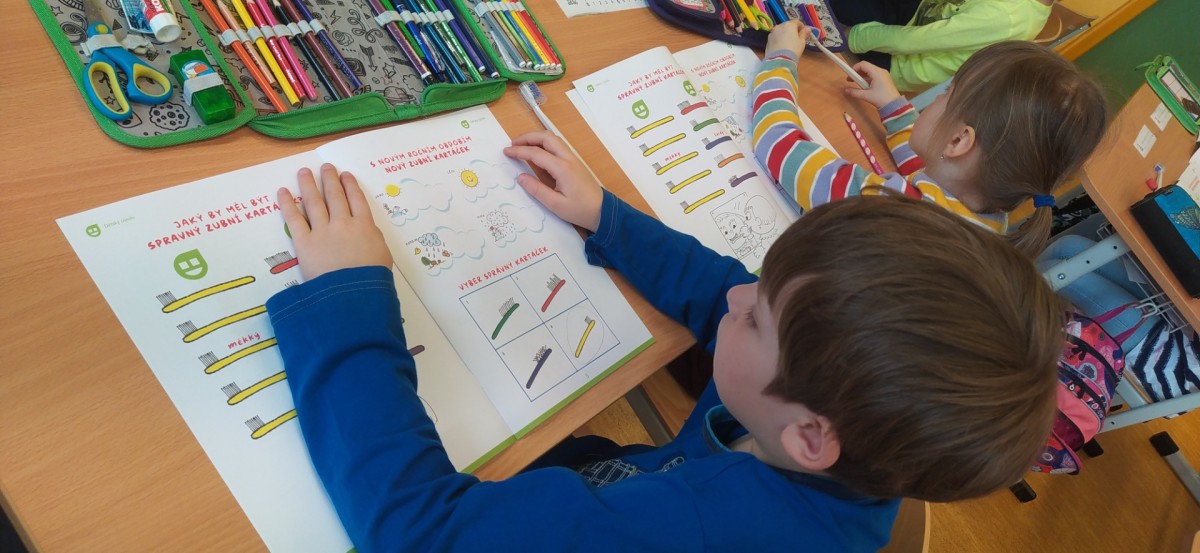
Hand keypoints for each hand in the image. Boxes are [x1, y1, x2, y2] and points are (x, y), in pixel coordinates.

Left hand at [277, 163, 392, 280]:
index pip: (356, 200)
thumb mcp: (382, 254)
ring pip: (314, 202)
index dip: (350, 185)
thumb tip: (363, 230)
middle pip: (335, 196)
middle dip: (330, 179)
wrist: (354, 294)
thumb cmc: (373, 278)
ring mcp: (322, 231)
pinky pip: (294, 220)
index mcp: (364, 226)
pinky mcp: (304, 243)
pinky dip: (288, 204)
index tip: (345, 175)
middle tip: (326, 167)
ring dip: (309, 184)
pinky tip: (283, 192)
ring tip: (304, 172)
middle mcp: (343, 223)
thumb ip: (372, 237)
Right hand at [504, 131, 603, 231]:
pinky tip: (537, 151)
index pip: (536, 153)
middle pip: (546, 137)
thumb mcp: (555, 205)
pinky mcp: (575, 162)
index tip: (506, 152)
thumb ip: (536, 190)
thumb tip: (520, 177)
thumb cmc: (580, 210)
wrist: (602, 211)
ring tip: (522, 145)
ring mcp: (573, 159)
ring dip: (536, 138)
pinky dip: (544, 144)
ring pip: (553, 139)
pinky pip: (558, 146)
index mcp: (562, 168)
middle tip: (513, 144)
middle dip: (528, 137)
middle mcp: (568, 159)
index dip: (519, 151)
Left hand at [764, 21, 809, 59]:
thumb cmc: (793, 50)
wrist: (779, 60)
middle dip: (792, 30)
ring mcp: (772, 33)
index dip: (801, 26)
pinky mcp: (768, 40)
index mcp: (789, 25)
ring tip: (787, 43)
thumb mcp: (801, 42)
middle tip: (796, 39)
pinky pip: (775, 37)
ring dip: (784, 34)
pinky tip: (781, 47)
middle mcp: (779, 26)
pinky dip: (778, 39)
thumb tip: (807, 28)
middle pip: (787, 25)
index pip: (797, 22)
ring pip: (780, 31)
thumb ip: (804, 33)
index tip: (803, 33)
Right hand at [843, 61, 901, 108]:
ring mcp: (884, 74)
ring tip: (857, 84)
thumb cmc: (881, 99)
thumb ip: (855, 92)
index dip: (854, 68)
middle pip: (866, 67)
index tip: (849, 76)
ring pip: (870, 71)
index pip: (863, 64)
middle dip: (857, 72)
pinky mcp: (885, 79)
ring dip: (862, 76)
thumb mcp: (866, 96)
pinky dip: (868, 78)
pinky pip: (874, 75)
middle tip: (850, 80)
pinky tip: (865, 86)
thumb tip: (845, 90)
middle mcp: (881, 71)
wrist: (894, 105)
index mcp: (877, 72)